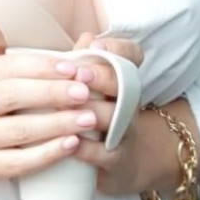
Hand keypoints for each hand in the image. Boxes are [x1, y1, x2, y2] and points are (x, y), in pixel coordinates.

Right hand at [0, 22, 99, 181]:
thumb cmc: (7, 98)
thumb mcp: (9, 72)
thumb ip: (30, 53)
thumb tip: (72, 36)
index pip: (9, 66)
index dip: (43, 67)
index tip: (74, 69)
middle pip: (12, 95)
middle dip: (52, 93)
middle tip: (84, 92)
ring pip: (18, 130)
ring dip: (57, 124)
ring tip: (88, 118)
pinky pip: (19, 162)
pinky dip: (48, 154)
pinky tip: (72, 144)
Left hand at [67, 31, 147, 197]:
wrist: (124, 163)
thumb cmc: (100, 117)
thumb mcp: (96, 89)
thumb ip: (88, 63)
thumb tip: (86, 36)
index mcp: (122, 81)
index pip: (132, 56)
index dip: (118, 48)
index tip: (95, 45)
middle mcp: (128, 104)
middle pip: (124, 83)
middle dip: (101, 76)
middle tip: (78, 74)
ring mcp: (125, 132)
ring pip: (114, 118)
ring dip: (90, 111)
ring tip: (67, 106)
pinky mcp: (117, 162)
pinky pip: (104, 155)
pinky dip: (85, 149)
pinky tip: (69, 141)